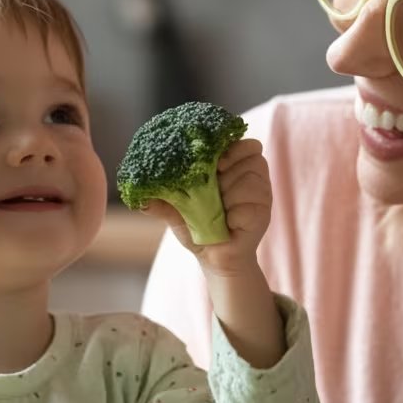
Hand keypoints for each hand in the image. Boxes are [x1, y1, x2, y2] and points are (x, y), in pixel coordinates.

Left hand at [146, 138, 271, 277]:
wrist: (214, 259)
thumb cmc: (198, 228)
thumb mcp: (176, 212)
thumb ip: (162, 201)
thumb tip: (139, 199)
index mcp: (233, 167)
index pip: (245, 143)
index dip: (234, 146)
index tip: (217, 161)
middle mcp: (251, 176)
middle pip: (250, 156)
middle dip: (228, 172)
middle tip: (215, 187)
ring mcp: (261, 194)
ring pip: (250, 179)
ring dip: (229, 194)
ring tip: (219, 209)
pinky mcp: (264, 213)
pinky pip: (251, 204)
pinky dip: (235, 214)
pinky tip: (228, 223)